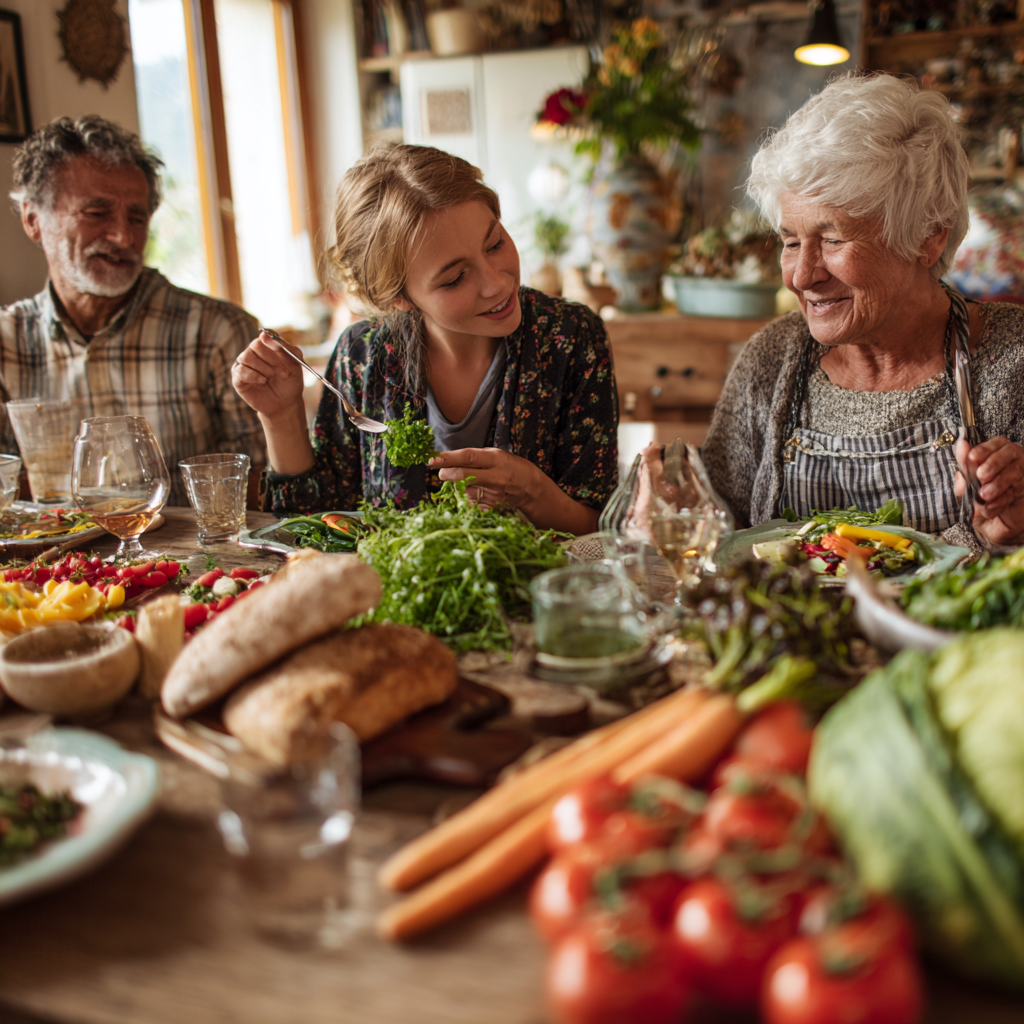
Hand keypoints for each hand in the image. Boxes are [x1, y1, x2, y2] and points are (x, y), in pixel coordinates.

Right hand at [231, 331, 305, 420]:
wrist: (285, 403)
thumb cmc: (290, 382)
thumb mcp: (295, 365)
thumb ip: (285, 349)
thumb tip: (265, 335)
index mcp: (267, 347)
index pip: (265, 337)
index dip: (272, 343)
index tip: (279, 350)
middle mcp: (253, 353)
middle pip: (255, 346)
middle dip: (271, 360)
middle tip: (283, 372)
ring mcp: (244, 365)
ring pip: (247, 357)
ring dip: (263, 369)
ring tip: (271, 378)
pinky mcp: (237, 378)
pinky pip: (240, 371)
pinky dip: (253, 375)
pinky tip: (262, 381)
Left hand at [429, 448, 545, 511]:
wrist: (532, 489)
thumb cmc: (512, 467)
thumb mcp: (497, 455)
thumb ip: (476, 457)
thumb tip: (449, 460)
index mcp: (496, 459)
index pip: (467, 457)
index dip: (448, 458)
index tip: (433, 459)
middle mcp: (494, 476)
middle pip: (462, 475)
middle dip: (446, 473)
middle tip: (441, 471)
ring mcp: (493, 494)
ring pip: (464, 489)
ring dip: (459, 486)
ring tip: (471, 481)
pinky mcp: (492, 507)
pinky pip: (471, 502)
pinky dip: (468, 497)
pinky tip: (477, 493)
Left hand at [954, 435, 1023, 544]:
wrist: (997, 527)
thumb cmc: (982, 504)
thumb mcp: (968, 490)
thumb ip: (963, 473)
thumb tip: (961, 452)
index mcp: (999, 454)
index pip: (997, 443)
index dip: (985, 449)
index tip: (972, 457)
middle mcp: (1015, 461)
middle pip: (1010, 452)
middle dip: (993, 463)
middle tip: (981, 476)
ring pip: (1016, 471)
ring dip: (998, 484)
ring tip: (984, 495)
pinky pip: (1018, 491)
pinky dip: (1002, 500)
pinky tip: (990, 508)